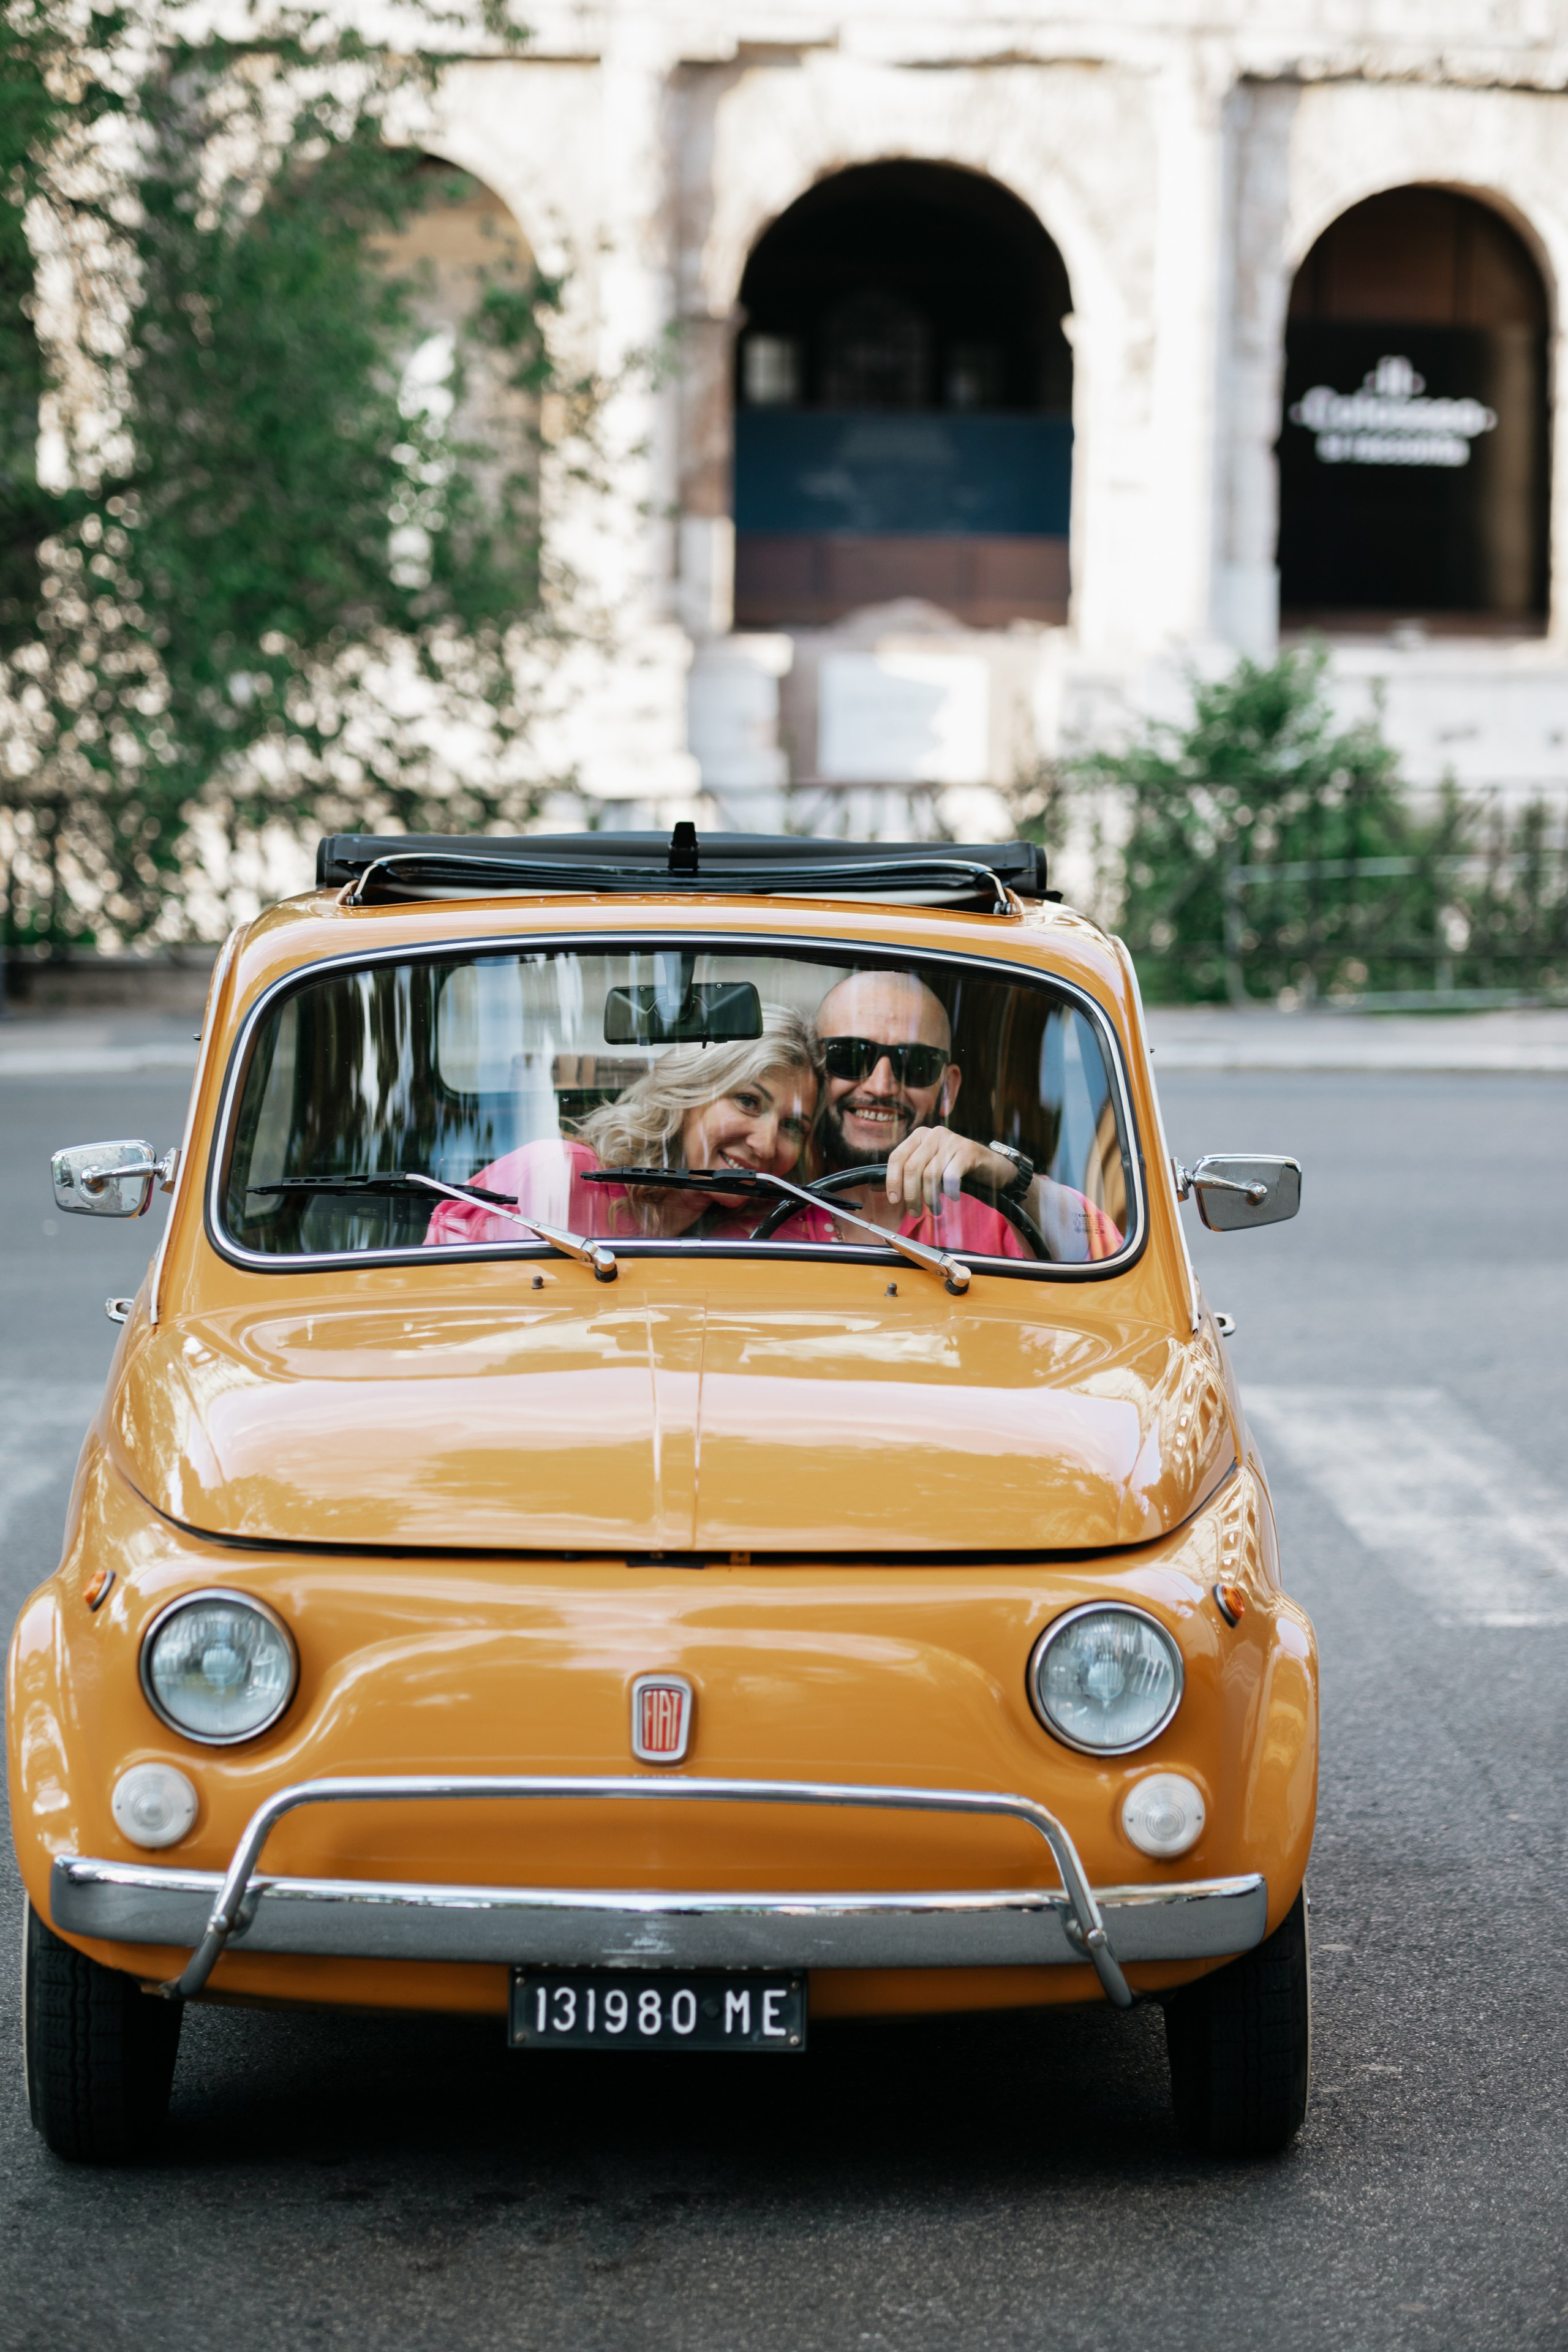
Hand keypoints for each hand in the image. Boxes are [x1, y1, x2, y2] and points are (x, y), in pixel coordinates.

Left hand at [884, 1131, 1014, 1216]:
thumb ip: (909, 1174)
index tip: (894, 1201)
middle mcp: (933, 1134)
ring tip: (935, 1209)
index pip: (897, 1157)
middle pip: (912, 1168)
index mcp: (919, 1135)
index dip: (893, 1181)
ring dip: (930, 1198)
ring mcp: (951, 1140)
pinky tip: (953, 1197)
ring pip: (930, 1175)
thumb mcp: (929, 1167)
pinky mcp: (967, 1150)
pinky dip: (949, 1191)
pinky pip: (950, 1176)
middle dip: (911, 1195)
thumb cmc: (955, 1168)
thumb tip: (883, 1190)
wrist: (990, 1165)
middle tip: (915, 1212)